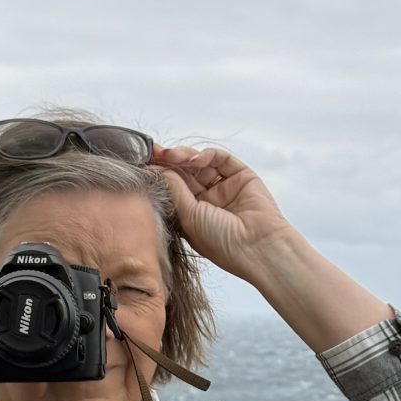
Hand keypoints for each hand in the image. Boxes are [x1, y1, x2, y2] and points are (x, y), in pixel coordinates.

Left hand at [151, 143, 291, 278]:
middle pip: (185, 172)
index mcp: (193, 214)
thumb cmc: (222, 242)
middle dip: (168, 161)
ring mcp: (225, 187)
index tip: (143, 164)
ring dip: (183, 156)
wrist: (257, 247)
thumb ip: (174, 190)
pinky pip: (220, 158)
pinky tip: (193, 160)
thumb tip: (158, 169)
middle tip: (153, 153)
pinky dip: (205, 155)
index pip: (174, 187)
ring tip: (170, 155)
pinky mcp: (241, 176)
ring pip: (201, 163)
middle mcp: (209, 199)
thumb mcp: (188, 217)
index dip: (160, 175)